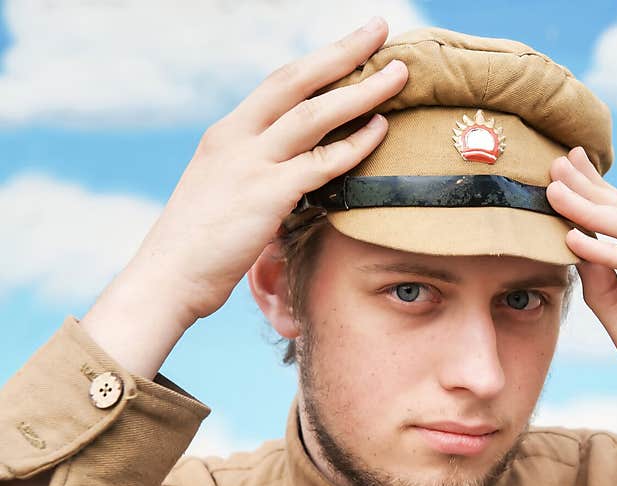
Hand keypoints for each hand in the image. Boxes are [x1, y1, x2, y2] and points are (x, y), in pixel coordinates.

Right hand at [124, 17, 407, 325]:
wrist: (167, 277)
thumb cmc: (197, 244)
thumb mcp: (222, 192)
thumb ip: (254, 171)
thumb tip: (293, 171)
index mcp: (227, 133)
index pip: (279, 83)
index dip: (318, 61)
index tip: (351, 45)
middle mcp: (238, 137)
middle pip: (298, 79)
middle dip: (343, 50)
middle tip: (379, 28)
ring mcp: (251, 162)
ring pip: (316, 113)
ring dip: (362, 90)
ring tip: (399, 74)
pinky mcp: (267, 194)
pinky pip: (322, 162)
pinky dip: (355, 143)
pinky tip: (381, 129)